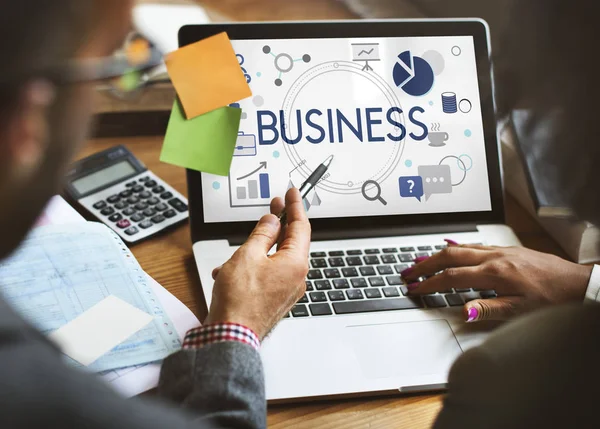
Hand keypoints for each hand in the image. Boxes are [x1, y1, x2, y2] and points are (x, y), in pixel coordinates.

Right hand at [204, 188, 310, 339]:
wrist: (231, 336)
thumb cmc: (240, 300)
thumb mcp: (248, 255)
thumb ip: (262, 234)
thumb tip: (272, 221)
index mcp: (295, 263)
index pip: (301, 227)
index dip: (295, 206)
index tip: (292, 193)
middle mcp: (296, 277)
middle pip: (291, 242)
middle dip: (278, 224)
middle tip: (274, 206)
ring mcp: (287, 290)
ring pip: (275, 259)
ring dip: (257, 250)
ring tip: (238, 251)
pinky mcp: (276, 299)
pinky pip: (268, 274)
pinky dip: (252, 267)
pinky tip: (232, 271)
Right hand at [402, 241, 592, 321]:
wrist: (578, 284)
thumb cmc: (552, 299)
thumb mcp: (520, 311)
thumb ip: (488, 309)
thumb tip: (462, 310)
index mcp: (495, 273)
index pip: (451, 277)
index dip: (429, 283)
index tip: (414, 288)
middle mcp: (494, 257)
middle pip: (449, 255)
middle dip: (425, 263)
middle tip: (407, 271)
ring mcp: (500, 251)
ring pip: (460, 247)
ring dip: (437, 254)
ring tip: (420, 260)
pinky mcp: (507, 250)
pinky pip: (474, 244)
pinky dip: (456, 246)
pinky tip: (450, 247)